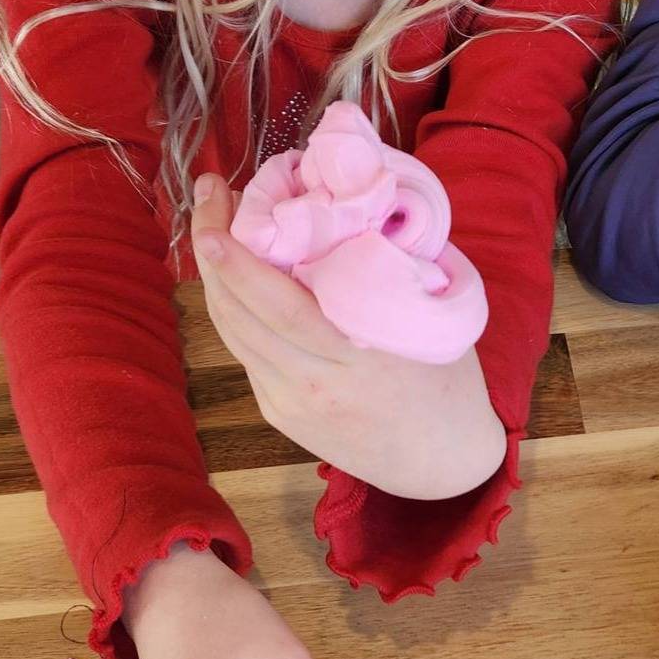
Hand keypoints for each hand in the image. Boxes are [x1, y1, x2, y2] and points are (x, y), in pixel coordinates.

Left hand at [189, 173, 501, 498]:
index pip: (279, 306)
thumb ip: (396, 270)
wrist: (442, 463)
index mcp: (356, 360)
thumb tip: (362, 208)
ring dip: (216, 276)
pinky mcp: (279, 413)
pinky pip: (247, 351)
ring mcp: (289, 402)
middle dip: (213, 249)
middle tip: (209, 196)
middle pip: (240, 313)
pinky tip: (237, 277)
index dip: (240, 260)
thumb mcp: (434, 324)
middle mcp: (312, 384)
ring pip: (232, 332)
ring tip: (215, 226)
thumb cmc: (449, 383)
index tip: (223, 211)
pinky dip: (235, 309)